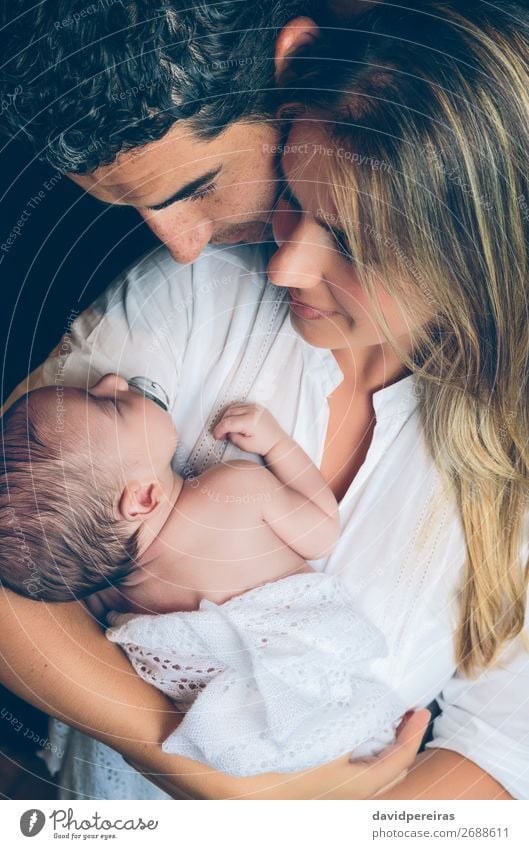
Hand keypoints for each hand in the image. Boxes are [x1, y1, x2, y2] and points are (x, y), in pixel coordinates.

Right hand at [212, 403, 285, 455]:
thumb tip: (226, 431)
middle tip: (221, 434)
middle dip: (222, 424)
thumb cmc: (265, 444)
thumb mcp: (245, 445)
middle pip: (228, 413)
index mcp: (250, 421)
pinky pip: (240, 405)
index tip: (216, 435)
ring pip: (233, 407)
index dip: (219, 430)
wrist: (277, 442)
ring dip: (227, 417)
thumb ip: (232, 437)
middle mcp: (253, 411)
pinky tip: (234, 420)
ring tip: (228, 428)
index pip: (227, 422)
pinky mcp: (257, 406)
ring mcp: (255, 407)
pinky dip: (234, 412)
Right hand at [276, 708, 430, 799]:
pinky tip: (366, 733)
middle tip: (410, 712)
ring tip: (393, 719)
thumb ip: (355, 720)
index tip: (421, 710)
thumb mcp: (327, 738)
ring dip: (391, 745)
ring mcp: (346, 794)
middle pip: (397, 768)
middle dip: (407, 738)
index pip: (401, 757)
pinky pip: (366, 770)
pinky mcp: (333, 788)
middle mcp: (359, 794)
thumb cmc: (291, 764)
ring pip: (382, 772)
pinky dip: (375, 752)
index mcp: (364, 785)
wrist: (256, 790)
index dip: (414, 732)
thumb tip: (375, 702)